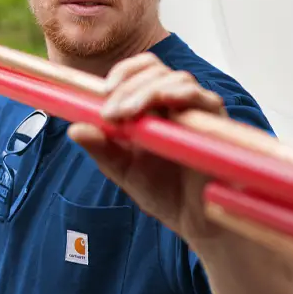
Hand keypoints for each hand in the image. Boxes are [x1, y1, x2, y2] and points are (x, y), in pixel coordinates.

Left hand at [67, 52, 227, 243]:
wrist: (193, 222)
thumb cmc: (164, 193)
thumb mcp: (124, 170)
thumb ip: (102, 148)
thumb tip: (74, 129)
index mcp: (156, 107)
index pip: (142, 71)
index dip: (123, 73)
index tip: (102, 93)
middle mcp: (179, 104)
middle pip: (157, 71)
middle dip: (129, 87)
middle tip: (110, 113)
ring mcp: (199, 113)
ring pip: (179, 80)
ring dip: (148, 91)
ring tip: (126, 116)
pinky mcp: (218, 126)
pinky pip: (205, 100)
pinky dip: (182, 95)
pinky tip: (164, 103)